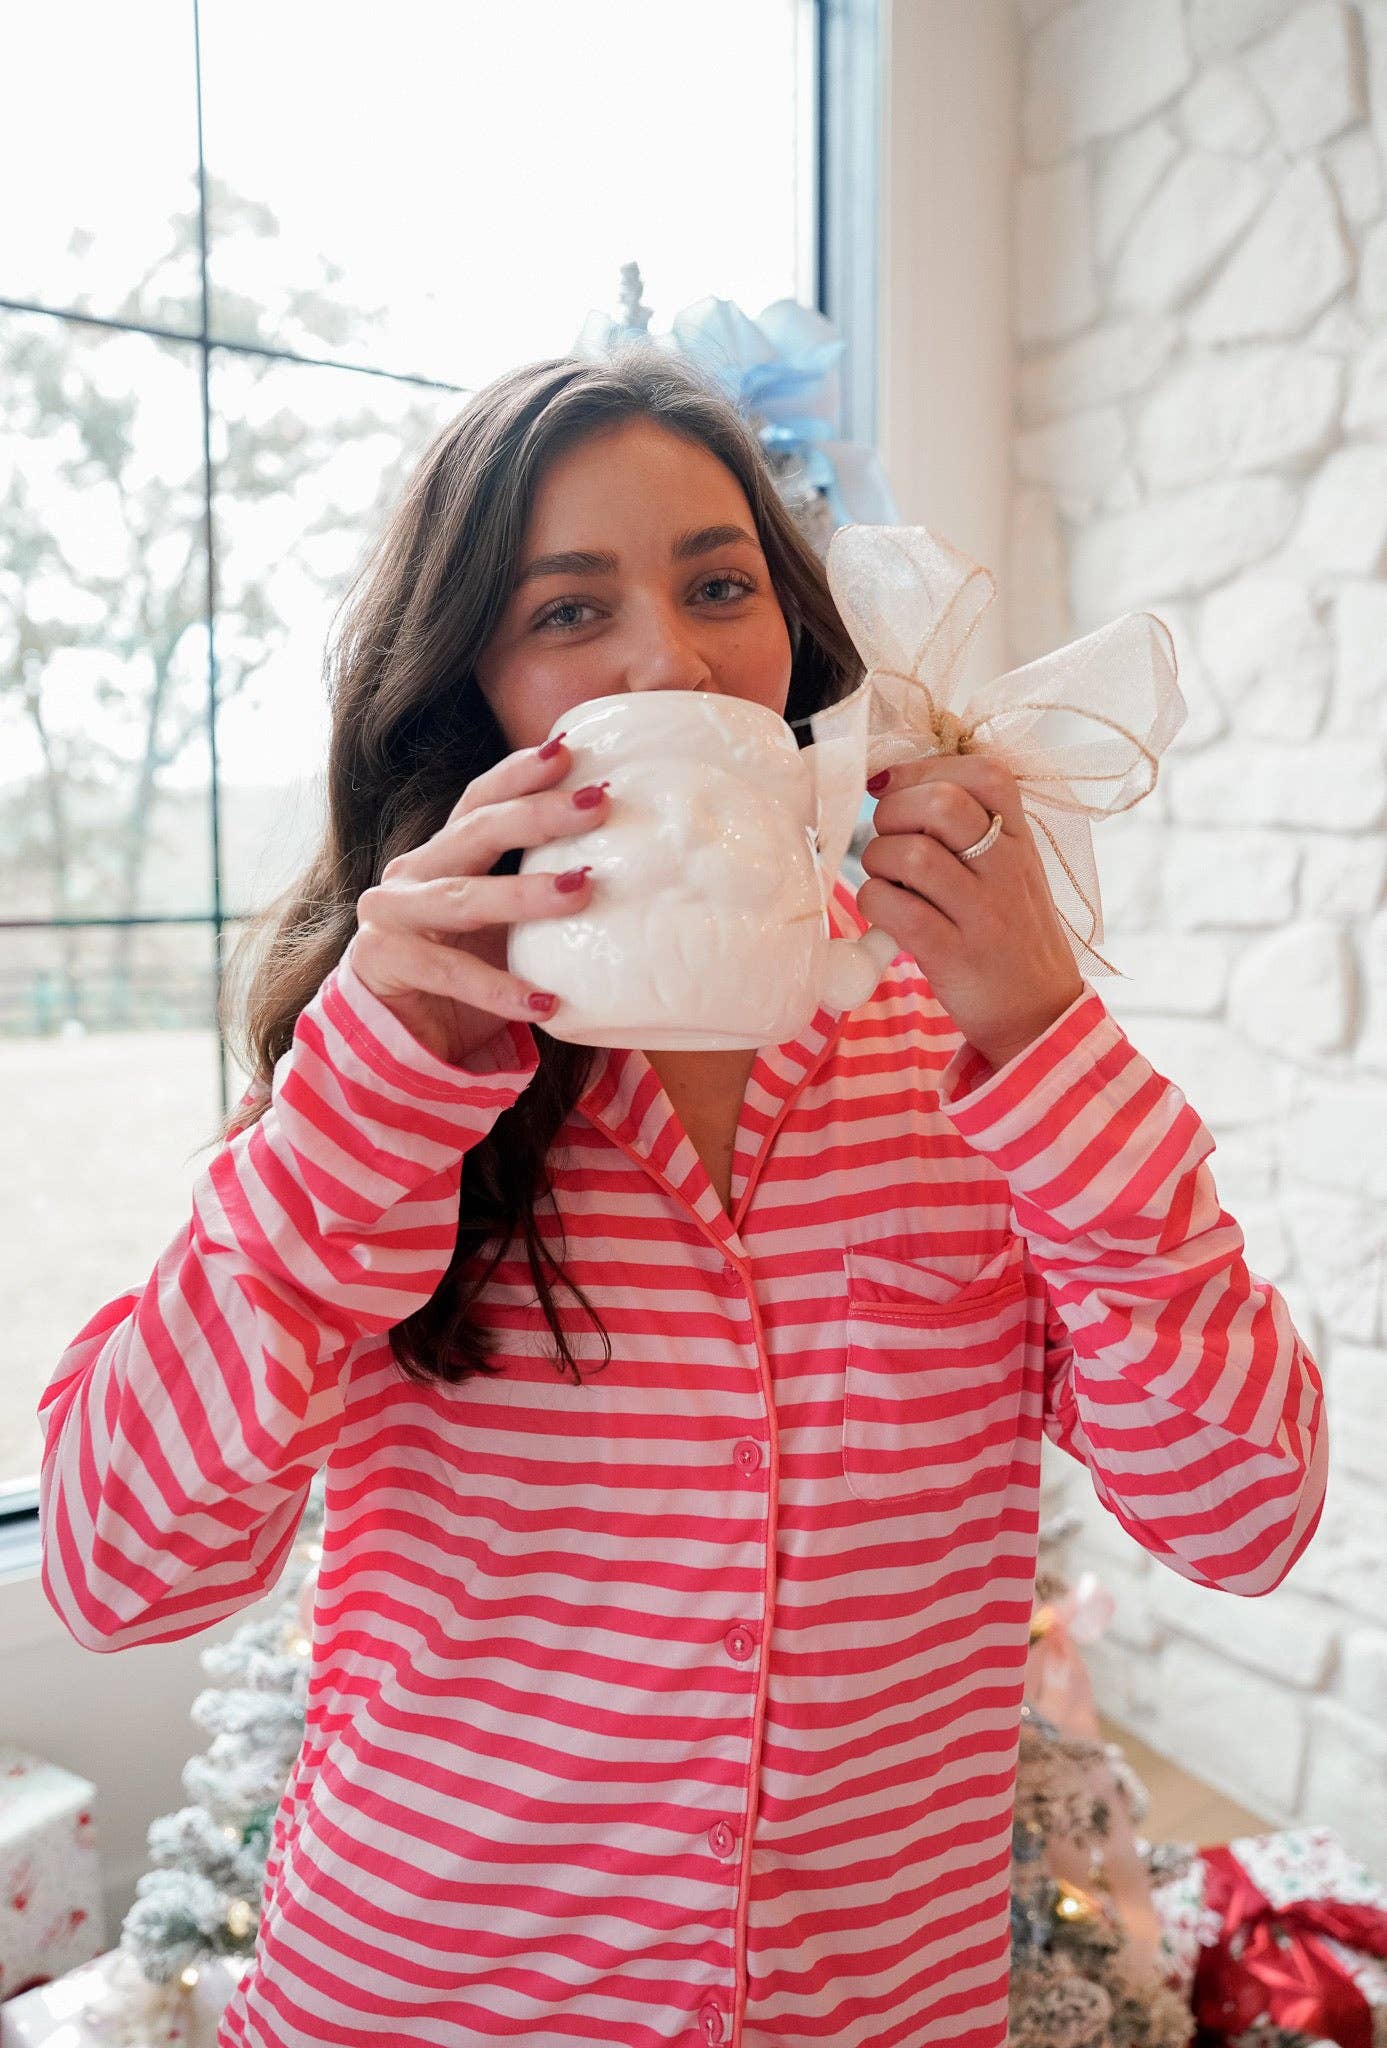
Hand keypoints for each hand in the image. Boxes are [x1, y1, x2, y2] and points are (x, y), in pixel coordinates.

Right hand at [348, 738, 606, 1065]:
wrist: (400, 1044)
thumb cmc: (463, 981)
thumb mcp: (505, 931)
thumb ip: (538, 896)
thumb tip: (623, 871)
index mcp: (440, 858)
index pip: (479, 803)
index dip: (519, 775)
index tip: (568, 751)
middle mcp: (410, 876)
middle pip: (475, 833)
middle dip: (538, 815)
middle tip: (597, 805)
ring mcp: (389, 917)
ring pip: (463, 898)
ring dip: (524, 894)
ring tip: (582, 889)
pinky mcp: (381, 963)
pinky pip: (450, 974)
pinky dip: (499, 989)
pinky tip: (545, 1001)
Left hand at [857, 756, 1084, 1072]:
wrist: (1039, 1014)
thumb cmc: (1009, 932)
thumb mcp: (1008, 868)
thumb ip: (969, 826)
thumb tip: (892, 782)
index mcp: (1021, 839)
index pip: (985, 773)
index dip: (926, 769)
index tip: (895, 787)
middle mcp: (1008, 868)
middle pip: (942, 803)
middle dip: (894, 811)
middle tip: (889, 838)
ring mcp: (984, 912)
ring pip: (913, 854)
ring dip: (879, 859)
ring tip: (887, 879)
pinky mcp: (954, 955)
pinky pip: (897, 909)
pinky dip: (874, 901)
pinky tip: (883, 911)